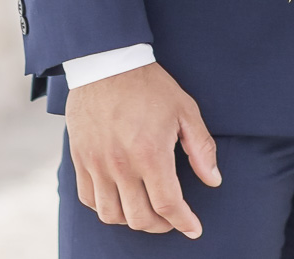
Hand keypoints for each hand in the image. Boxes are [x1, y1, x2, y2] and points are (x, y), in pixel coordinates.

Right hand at [65, 61, 220, 236]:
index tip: (194, 229)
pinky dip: (106, 207)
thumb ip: (201, 148)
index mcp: (150, 153)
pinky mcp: (80, 160)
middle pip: (140, 217)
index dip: (184, 222)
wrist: (107, 64)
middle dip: (162, 225)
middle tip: (172, 218)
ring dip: (132, 219)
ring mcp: (97, 164)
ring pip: (112, 215)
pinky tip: (120, 199)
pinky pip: (89, 199)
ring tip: (147, 210)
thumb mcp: (184, 109)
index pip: (168, 204)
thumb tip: (213, 180)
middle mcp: (121, 165)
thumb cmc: (149, 85)